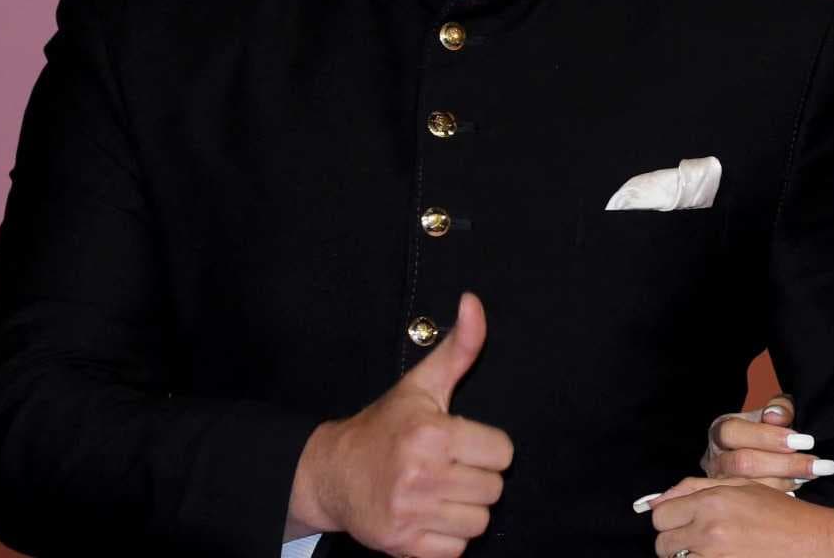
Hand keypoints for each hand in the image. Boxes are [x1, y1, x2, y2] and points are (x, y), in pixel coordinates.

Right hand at [287, 293, 512, 557]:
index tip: (462, 443)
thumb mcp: (421, 384)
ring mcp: (409, 513)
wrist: (331, 472)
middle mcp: (421, 474)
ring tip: (438, 491)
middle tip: (448, 467)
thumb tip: (475, 302)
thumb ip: (459, 347)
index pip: (503, 452)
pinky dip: (446, 538)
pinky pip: (456, 550)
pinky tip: (427, 515)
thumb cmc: (384, 427)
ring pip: (478, 522)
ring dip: (463, 509)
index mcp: (431, 434)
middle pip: (493, 488)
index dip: (486, 447)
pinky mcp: (402, 545)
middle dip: (476, 478)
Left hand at [649, 477, 833, 556]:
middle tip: (694, 539)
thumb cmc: (779, 511)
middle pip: (663, 542)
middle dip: (674, 541)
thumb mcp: (740, 485)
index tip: (680, 522)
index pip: (661, 514)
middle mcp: (709, 530)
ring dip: (686, 556)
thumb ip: (694, 487)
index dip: (669, 518)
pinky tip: (717, 557)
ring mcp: (715, 556)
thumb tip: (655, 501)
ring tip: (708, 550)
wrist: (810, 540)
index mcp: (711, 502)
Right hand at [701, 395, 832, 492]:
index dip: (768, 437)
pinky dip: (780, 498)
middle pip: (742, 463)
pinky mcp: (732, 503)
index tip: (805, 441)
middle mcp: (715, 458)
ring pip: (748, 487)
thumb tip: (776, 417)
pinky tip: (800, 492)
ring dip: (786, 482)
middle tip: (818, 464)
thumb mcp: (775, 412)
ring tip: (813, 475)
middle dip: (784, 464)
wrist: (761, 450)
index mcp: (720, 430)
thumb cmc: (770, 429)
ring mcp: (720, 484)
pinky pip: (754, 505)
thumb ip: (779, 408)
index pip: (734, 432)